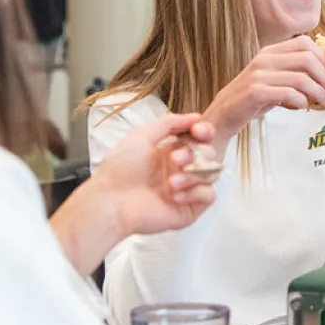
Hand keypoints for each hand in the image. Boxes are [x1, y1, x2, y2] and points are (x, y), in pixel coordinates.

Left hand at [51, 113, 219, 275]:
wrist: (111, 201)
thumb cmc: (120, 169)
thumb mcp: (141, 136)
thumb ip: (169, 123)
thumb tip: (196, 116)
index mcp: (171, 152)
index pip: (200, 138)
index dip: (204, 132)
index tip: (198, 131)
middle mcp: (180, 169)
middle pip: (209, 154)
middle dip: (196, 154)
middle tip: (175, 160)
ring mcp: (186, 189)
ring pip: (212, 173)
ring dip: (194, 174)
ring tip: (172, 182)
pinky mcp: (189, 209)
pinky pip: (210, 195)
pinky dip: (197, 192)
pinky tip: (176, 195)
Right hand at [203, 36, 324, 155]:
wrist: (223, 115)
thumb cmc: (253, 99)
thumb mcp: (273, 78)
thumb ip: (293, 71)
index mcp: (270, 51)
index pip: (305, 43)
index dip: (324, 58)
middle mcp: (264, 59)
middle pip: (308, 59)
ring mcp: (259, 75)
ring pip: (301, 78)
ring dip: (319, 91)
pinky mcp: (255, 92)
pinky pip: (289, 93)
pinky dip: (302, 101)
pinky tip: (304, 106)